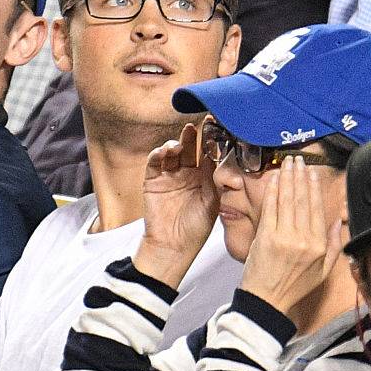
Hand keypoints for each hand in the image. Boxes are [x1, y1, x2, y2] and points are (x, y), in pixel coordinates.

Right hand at [134, 123, 218, 287]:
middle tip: (198, 124)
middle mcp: (186, 174)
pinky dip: (159, 154)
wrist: (173, 247)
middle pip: (189, 149)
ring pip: (172, 153)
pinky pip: (155, 162)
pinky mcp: (153, 181)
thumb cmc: (195, 230)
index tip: (218, 127)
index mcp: (202, 178)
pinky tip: (166, 151)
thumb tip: (218, 158)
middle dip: (193, 136)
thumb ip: (214, 181)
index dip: (211, 141)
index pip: (207, 154)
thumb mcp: (212, 204)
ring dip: (176, 143)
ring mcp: (169, 176)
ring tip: (182, 139)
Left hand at [240, 156, 342, 314]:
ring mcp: (283, 236)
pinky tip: (275, 179)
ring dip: (288, 178)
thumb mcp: (323, 271)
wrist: (267, 300)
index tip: (312, 173)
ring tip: (288, 163)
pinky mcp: (265, 236)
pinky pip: (270, 208)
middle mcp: (304, 239)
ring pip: (287, 200)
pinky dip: (273, 191)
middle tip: (299, 160)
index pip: (317, 209)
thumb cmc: (294, 286)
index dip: (314, 188)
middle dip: (300, 177)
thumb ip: (334, 245)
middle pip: (302, 200)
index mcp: (319, 246)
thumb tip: (339, 220)